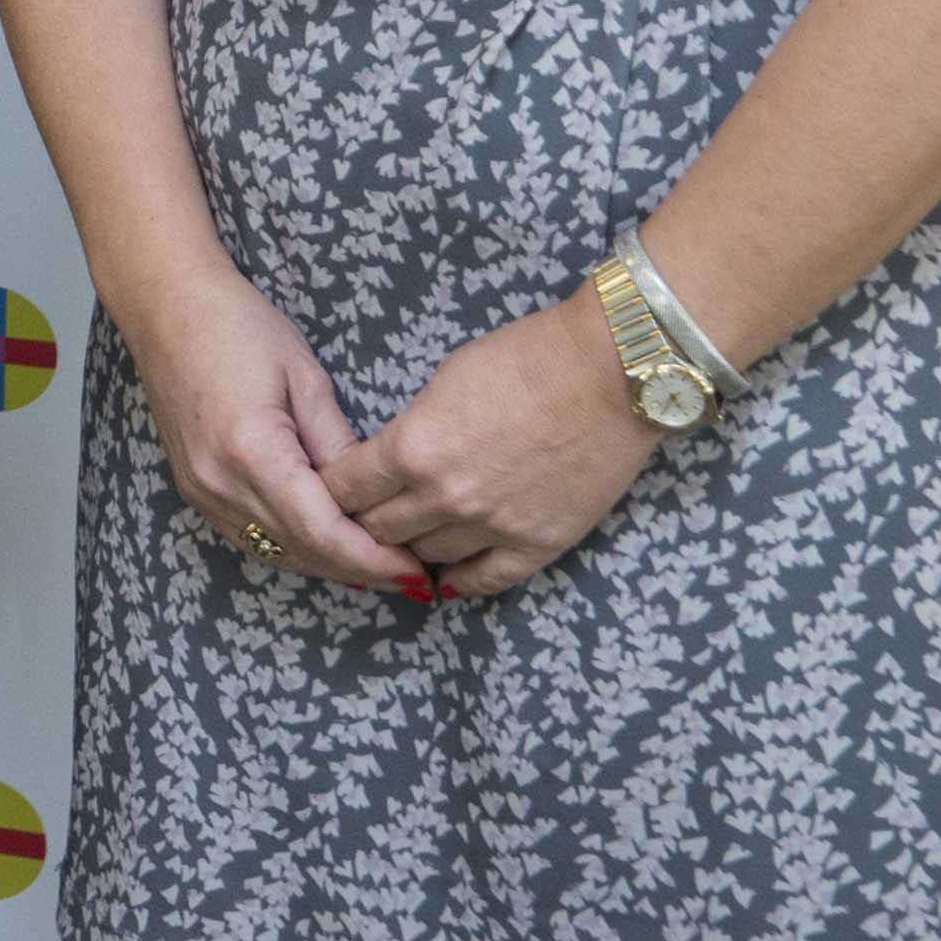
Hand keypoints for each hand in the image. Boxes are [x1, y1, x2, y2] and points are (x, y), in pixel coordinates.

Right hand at [117, 265, 425, 597]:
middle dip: (359, 569)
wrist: (165, 306)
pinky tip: (330, 542)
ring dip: (329, 564)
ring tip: (380, 563)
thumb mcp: (306, 379)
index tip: (417, 569)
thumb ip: (339, 447)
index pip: (321, 531)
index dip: (372, 559)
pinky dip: (296, 547)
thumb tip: (375, 502)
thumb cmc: (238, 325)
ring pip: (276, 553)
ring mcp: (200, 491)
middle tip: (413, 573)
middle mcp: (218, 483)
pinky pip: (253, 537)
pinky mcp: (195, 489)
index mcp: (250, 451)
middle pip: (301, 551)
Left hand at [323, 289, 661, 601]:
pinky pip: (486, 581)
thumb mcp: (442, 382)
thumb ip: (413, 430)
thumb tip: (397, 460)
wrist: (607, 374)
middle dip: (365, 523)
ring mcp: (494, 526)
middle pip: (379, 531)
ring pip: (426, 558)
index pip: (345, 491)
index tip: (333, 491)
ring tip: (410, 538)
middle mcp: (445, 497)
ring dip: (413, 548)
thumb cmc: (523, 359)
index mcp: (412, 449)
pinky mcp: (540, 545)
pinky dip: (460, 581)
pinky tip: (448, 576)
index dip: (333, 492)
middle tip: (367, 517)